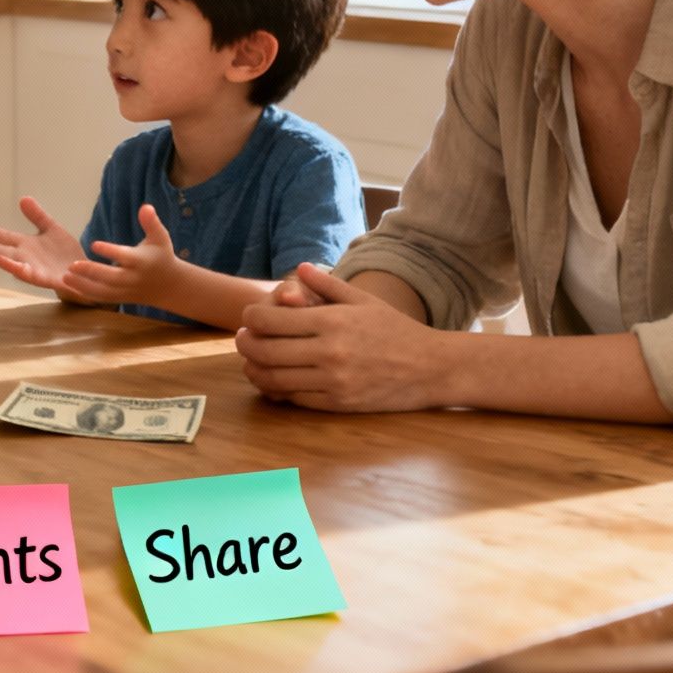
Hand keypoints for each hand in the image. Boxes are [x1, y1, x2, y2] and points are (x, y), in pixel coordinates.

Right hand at [0, 197, 88, 293]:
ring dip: (8, 265)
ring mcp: (37, 271)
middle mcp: (27, 259)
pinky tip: (23, 269)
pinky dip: (30, 275)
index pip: (6, 238)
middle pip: (7, 254)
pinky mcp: (49, 281)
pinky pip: (38, 279)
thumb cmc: (63, 253)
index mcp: (26, 245)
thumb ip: (38, 216)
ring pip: (19, 269)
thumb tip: (23, 198)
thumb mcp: (51, 229)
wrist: (83, 272)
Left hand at [60, 204, 178, 304]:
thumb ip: (151, 223)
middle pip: (111, 277)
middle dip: (91, 272)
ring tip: (65, 277)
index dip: (110, 251)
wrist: (170, 286)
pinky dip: (86, 294)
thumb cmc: (161, 255)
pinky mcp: (120, 299)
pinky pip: (102, 298)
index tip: (94, 244)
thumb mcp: (160, 237)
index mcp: (141, 261)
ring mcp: (126, 290)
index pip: (124, 256)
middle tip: (71, 265)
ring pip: (103, 291)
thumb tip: (145, 207)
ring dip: (83, 285)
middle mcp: (133, 278)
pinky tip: (70, 286)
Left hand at [235, 263, 447, 411]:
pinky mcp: (338, 404)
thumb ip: (328, 286)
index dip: (250, 318)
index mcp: (332, 322)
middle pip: (264, 352)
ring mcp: (333, 381)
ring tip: (251, 361)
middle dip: (244, 344)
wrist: (431, 368)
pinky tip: (274, 380)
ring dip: (254, 370)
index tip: (248, 317)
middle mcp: (328, 352)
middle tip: (241, 339)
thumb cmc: (396, 329)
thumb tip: (301, 268)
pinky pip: (295, 399)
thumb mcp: (364, 301)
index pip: (270, 321)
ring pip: (274, 380)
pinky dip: (277, 390)